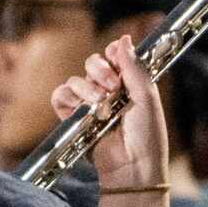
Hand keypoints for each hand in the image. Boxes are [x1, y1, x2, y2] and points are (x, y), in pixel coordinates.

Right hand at [49, 35, 167, 194]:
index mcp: (128, 83)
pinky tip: (82, 107)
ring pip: (76, 79)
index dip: (113, 54)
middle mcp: (107, 91)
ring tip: (101, 105)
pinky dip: (67, 97)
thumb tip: (122, 39)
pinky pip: (60, 96)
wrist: (133, 167)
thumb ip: (134, 68)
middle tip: (113, 87)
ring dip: (87, 87)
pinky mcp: (73, 118)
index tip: (116, 58)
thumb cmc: (147, 136)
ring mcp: (89, 104)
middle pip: (92, 63)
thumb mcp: (147, 98)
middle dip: (100, 70)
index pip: (113, 56)